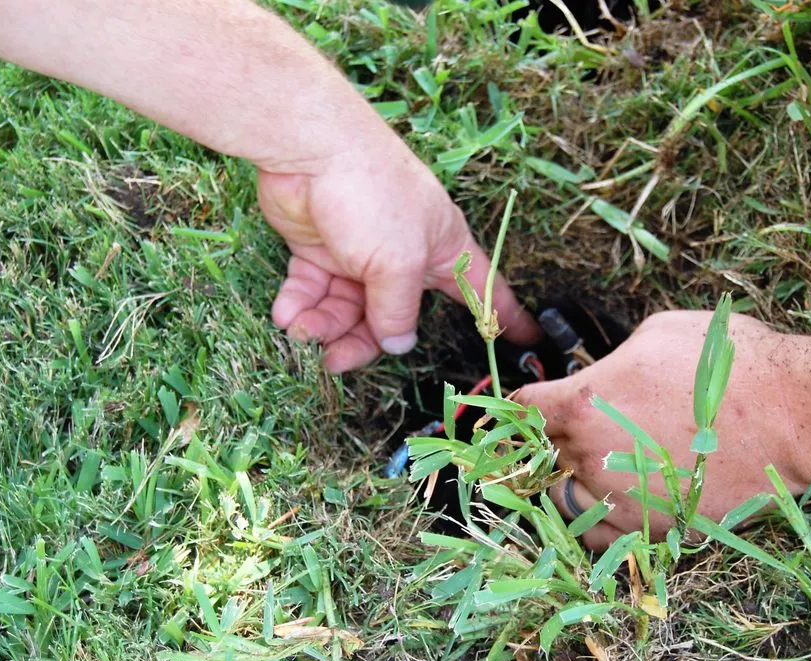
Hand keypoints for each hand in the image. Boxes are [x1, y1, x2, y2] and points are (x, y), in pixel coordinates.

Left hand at [257, 138, 539, 372]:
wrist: (309, 149)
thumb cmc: (373, 195)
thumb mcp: (398, 263)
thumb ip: (398, 311)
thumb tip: (397, 345)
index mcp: (442, 250)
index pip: (482, 290)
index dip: (502, 316)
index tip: (523, 339)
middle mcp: (404, 255)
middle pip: (393, 317)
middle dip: (364, 342)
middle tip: (336, 361)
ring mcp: (360, 253)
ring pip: (347, 309)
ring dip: (324, 327)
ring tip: (301, 332)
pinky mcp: (320, 248)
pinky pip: (313, 290)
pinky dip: (300, 306)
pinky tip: (286, 314)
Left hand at [515, 311, 810, 550]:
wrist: (793, 412)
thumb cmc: (727, 362)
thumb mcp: (655, 334)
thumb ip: (613, 361)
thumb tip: (605, 373)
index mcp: (583, 403)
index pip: (523, 409)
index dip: (523, 405)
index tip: (532, 406)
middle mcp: (592, 455)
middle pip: (544, 454)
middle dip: (551, 440)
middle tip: (569, 430)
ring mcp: (624, 498)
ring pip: (566, 501)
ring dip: (569, 483)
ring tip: (589, 469)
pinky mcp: (658, 527)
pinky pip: (605, 538)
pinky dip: (599, 522)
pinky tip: (612, 503)